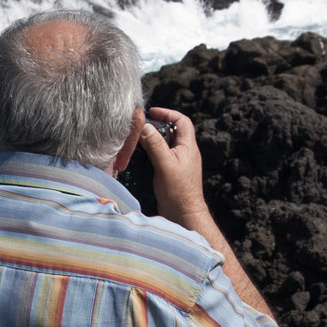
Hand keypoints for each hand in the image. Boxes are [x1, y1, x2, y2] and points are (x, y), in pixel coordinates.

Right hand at [137, 107, 212, 231]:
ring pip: (165, 144)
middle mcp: (185, 153)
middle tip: (141, 126)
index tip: (152, 112)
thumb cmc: (178, 191)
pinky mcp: (172, 173)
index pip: (182, 121)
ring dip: (152, 140)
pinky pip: (162, 157)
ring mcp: (179, 163)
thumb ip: (155, 145)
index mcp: (188, 147)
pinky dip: (151, 153)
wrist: (184, 215)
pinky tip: (141, 158)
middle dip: (157, 126)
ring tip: (138, 140)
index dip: (168, 113)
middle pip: (172, 131)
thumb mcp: (165, 164)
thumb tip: (146, 127)